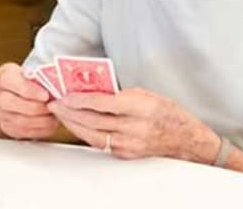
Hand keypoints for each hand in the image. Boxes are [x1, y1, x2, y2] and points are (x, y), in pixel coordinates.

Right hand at [0, 62, 58, 139]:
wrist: (25, 95)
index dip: (27, 89)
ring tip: (52, 116)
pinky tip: (48, 123)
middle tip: (49, 107)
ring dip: (39, 120)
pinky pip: (22, 132)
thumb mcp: (38, 73)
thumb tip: (58, 84)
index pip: (9, 80)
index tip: (45, 95)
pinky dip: (39, 129)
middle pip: (8, 102)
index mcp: (5, 74)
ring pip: (17, 120)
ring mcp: (0, 111)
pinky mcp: (7, 126)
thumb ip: (44, 77)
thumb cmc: (35, 82)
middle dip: (33, 107)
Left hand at [47, 88, 219, 161]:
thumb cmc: (166, 112)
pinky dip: (85, 133)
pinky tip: (75, 125)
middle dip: (69, 112)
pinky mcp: (127, 154)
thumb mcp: (144, 93)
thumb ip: (117, 92)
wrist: (187, 140)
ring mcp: (130, 143)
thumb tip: (89, 88)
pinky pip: (100, 143)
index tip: (64, 95)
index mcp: (139, 107)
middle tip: (54, 104)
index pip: (101, 103)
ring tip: (60, 113)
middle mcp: (134, 127)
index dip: (79, 99)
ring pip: (93, 134)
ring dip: (72, 124)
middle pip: (93, 120)